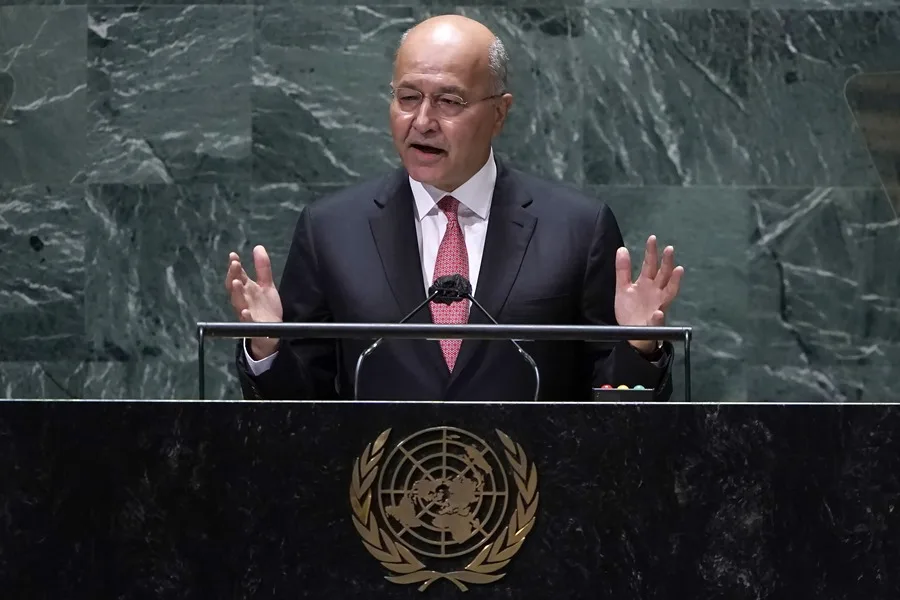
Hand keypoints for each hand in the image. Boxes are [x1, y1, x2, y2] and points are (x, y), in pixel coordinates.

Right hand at [225, 245, 282, 358]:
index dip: (235, 266)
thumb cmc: (265, 307)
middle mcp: (243, 300)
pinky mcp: (252, 325)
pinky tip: (245, 311)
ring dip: (236, 292)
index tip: (234, 255)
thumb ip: (263, 268)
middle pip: (234, 287)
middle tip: (235, 265)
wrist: (271, 332)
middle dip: (233, 275)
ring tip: (236, 282)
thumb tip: (258, 247)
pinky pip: (247, 321)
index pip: (238, 275)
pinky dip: (245, 316)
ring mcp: (246, 312)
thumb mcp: (267, 285)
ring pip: (237, 302)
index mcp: (246, 289)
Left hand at [614, 235, 683, 353]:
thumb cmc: (630, 309)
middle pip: (663, 274)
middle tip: (669, 249)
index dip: (651, 252)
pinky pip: (658, 319)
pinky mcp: (656, 321)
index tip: (652, 238)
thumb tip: (622, 249)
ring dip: (674, 281)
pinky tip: (658, 312)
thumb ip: (623, 270)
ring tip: (678, 269)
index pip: (649, 264)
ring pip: (669, 291)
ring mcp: (659, 305)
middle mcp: (656, 291)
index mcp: (646, 283)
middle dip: (666, 262)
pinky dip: (658, 316)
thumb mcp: (622, 288)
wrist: (632, 332)